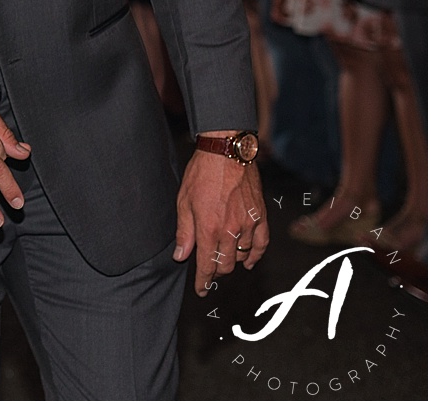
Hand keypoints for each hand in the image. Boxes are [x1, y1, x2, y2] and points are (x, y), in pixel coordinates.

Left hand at [175, 142, 268, 295]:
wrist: (227, 153)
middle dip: (216, 272)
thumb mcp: (183, 202)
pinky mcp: (261, 217)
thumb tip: (181, 256)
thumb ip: (184, 232)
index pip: (206, 264)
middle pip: (225, 264)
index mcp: (208, 228)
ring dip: (232, 262)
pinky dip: (255, 255)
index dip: (203, 281)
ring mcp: (248, 225)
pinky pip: (262, 244)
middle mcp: (230, 230)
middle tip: (209, 273)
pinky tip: (249, 260)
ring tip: (223, 262)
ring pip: (242, 256)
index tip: (201, 289)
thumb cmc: (202, 174)